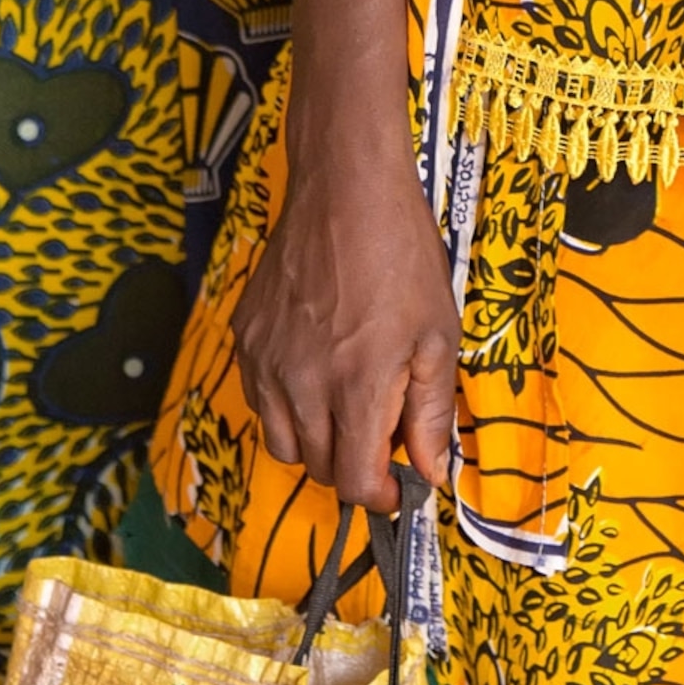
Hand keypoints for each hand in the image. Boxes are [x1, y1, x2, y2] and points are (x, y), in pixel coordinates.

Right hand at [233, 152, 459, 514]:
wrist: (345, 189)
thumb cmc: (401, 256)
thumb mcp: (438, 335)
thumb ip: (431, 413)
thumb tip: (429, 475)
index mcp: (356, 387)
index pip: (353, 483)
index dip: (380, 495)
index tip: (398, 484)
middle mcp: (300, 385)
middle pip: (319, 469)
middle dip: (355, 464)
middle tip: (384, 426)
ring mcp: (265, 361)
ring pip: (283, 442)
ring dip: (318, 440)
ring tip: (349, 398)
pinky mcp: (245, 338)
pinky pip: (260, 399)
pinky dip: (287, 404)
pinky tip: (317, 367)